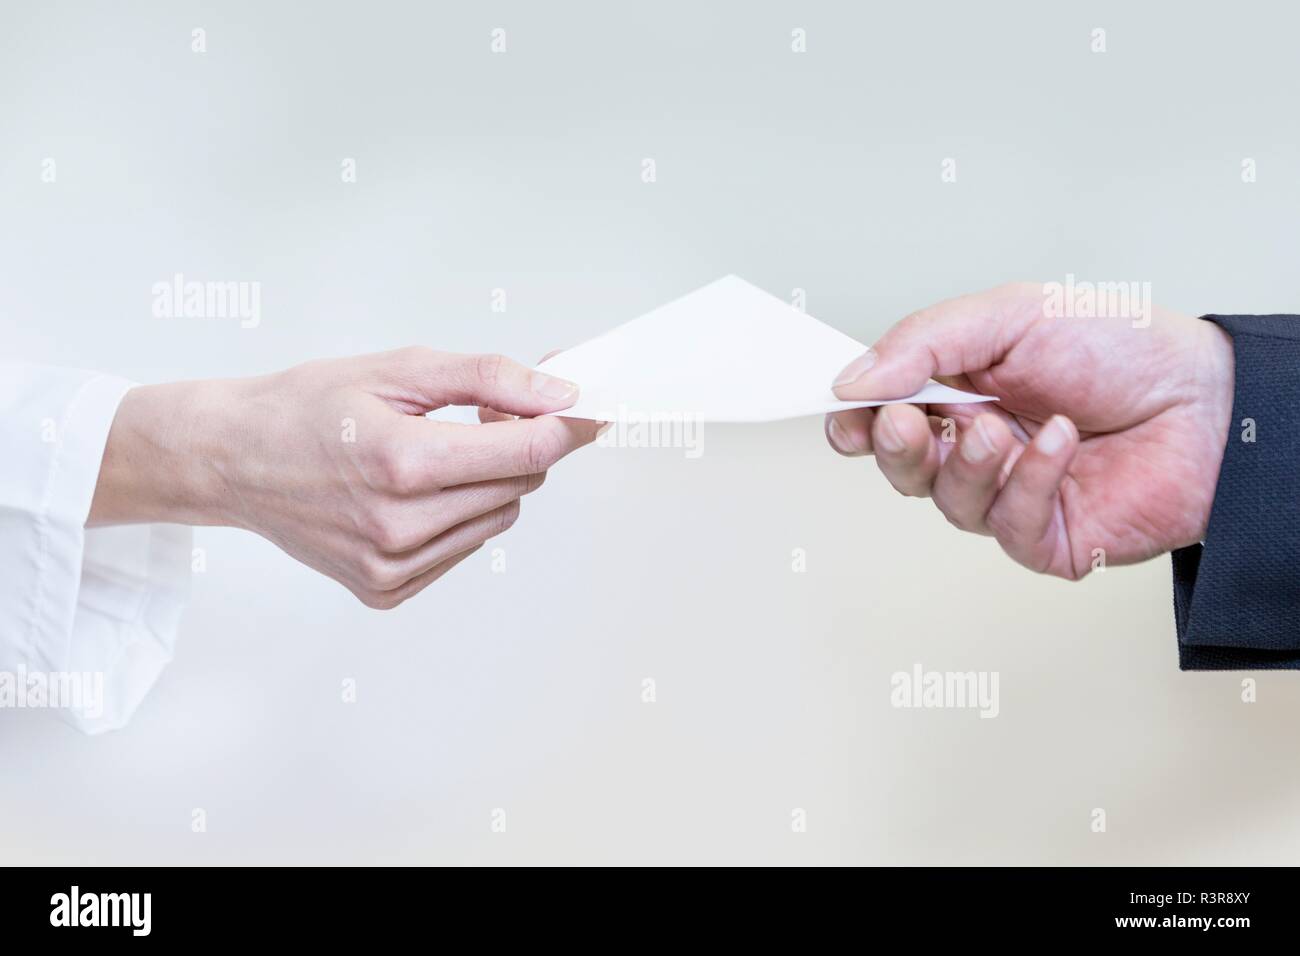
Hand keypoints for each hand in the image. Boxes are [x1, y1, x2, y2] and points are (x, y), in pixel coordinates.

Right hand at [90, 347, 600, 606]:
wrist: (232, 459)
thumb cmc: (308, 406)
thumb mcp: (399, 369)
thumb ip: (489, 378)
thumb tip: (562, 394)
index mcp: (400, 462)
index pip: (525, 451)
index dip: (560, 424)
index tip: (577, 406)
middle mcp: (397, 526)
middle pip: (518, 486)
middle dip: (515, 446)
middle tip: (477, 417)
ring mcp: (391, 567)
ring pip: (498, 520)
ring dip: (488, 483)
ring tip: (434, 453)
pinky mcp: (386, 590)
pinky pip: (464, 548)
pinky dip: (458, 515)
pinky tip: (413, 492)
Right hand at [825, 283, 1234, 578]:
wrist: (1213, 396)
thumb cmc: (1124, 348)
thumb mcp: (1012, 313)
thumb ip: (924, 342)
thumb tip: (852, 380)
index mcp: (958, 391)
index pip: (881, 416)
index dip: (855, 420)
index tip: (847, 410)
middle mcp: (977, 446)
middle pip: (901, 468)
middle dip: (895, 449)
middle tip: (907, 423)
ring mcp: (1010, 494)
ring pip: (947, 502)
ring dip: (967, 463)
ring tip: (999, 427)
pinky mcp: (1047, 537)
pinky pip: (1008, 526)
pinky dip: (1029, 481)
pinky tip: (1059, 443)